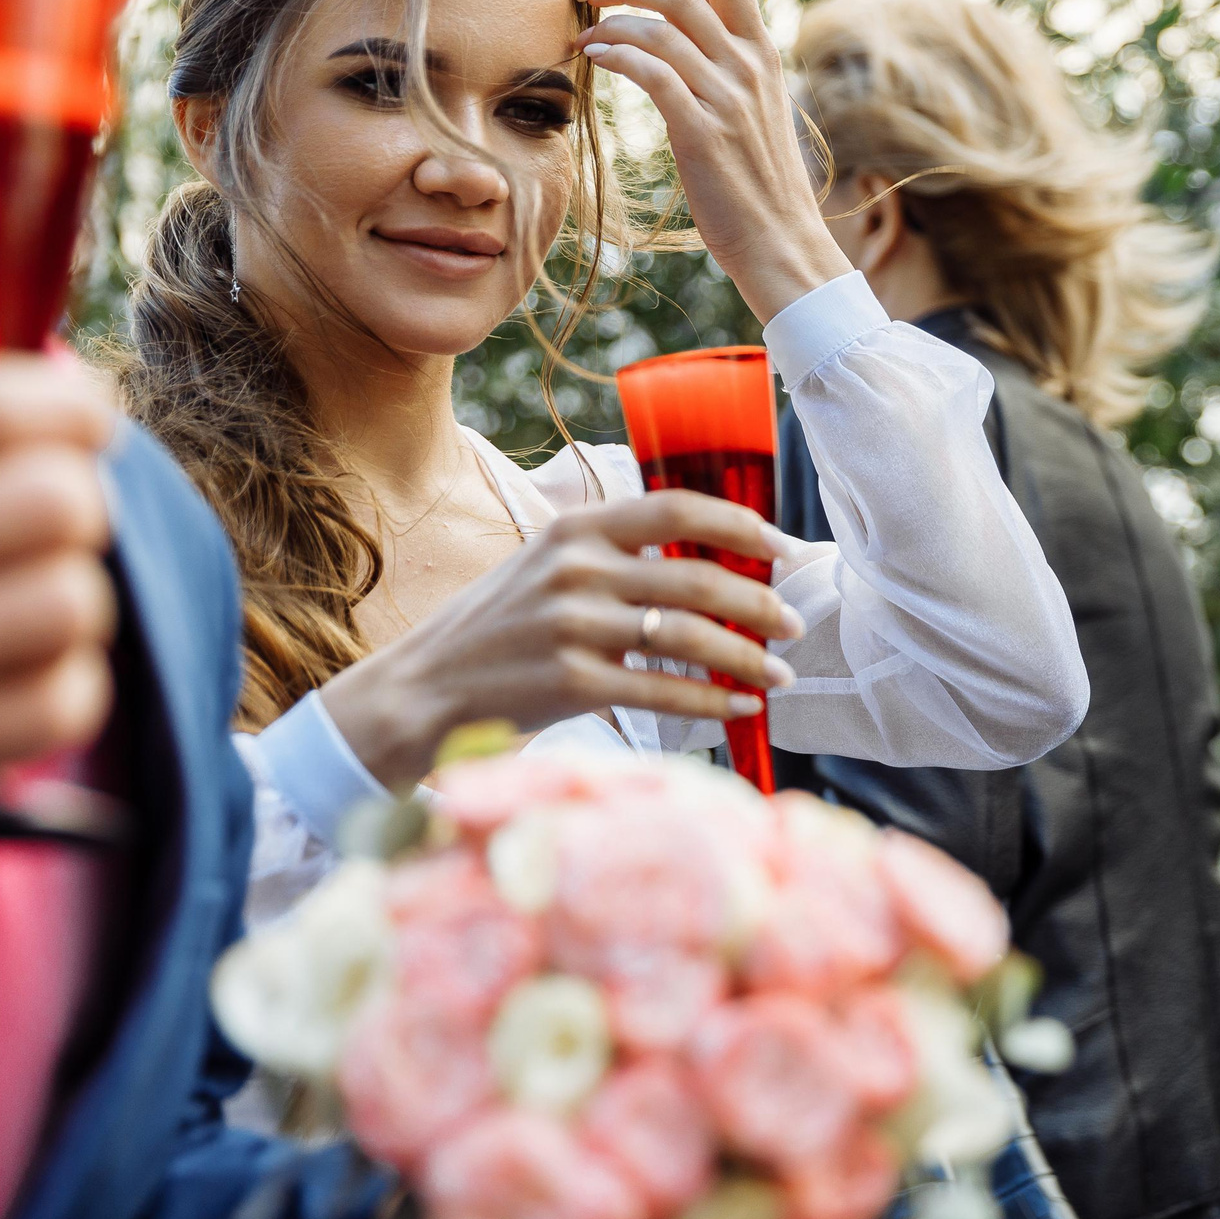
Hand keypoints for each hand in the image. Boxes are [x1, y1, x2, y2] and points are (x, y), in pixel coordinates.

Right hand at [0, 179, 119, 850]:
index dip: (78, 405)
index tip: (79, 413)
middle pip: (56, 504)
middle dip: (77, 497)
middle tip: (47, 502)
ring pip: (68, 606)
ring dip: (71, 592)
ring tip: (23, 583)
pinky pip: (53, 708)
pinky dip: (60, 683)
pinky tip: (11, 662)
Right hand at [316, 491, 805, 791]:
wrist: (425, 687)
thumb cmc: (498, 627)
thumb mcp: (546, 564)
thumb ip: (611, 553)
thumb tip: (703, 560)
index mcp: (575, 528)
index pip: (676, 508)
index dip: (741, 525)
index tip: (782, 547)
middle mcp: (576, 570)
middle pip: (697, 578)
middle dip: (761, 603)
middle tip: (795, 624)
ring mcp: (572, 628)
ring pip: (689, 638)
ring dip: (748, 658)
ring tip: (780, 675)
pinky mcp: (571, 684)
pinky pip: (663, 692)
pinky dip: (712, 702)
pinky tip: (740, 710)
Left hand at [576, 0, 852, 323]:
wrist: (783, 245)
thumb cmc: (760, 188)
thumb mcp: (755, 116)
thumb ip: (729, 73)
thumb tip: (691, 42)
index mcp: (762, 56)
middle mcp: (747, 67)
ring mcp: (726, 98)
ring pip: (660, 28)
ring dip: (611, 21)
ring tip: (583, 32)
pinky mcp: (701, 131)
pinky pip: (650, 72)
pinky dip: (615, 55)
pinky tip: (594, 58)